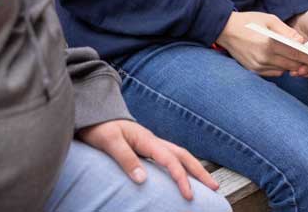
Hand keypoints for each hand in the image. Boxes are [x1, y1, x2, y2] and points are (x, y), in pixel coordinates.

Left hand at [76, 119, 218, 200]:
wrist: (92, 113)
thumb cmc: (99, 127)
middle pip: (183, 155)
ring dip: (194, 167)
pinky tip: (182, 174)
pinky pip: (169, 157)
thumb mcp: (109, 142)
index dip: (181, 178)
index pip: (170, 160)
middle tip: (215, 187)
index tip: (189, 195)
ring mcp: (150, 143)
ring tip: (206, 182)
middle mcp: (152, 140)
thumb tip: (143, 179)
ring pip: (179, 154)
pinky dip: (181, 165)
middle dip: (200, 171)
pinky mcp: (145, 147)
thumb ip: (125, 158)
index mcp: (146, 139)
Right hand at [215, 11, 307, 77]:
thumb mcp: (270, 20)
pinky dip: (281, 68)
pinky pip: (274, 73)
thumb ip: (287, 31)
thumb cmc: (249, 21)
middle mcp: (264, 57)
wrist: (226, 30)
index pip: (296, 54)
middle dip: (305, 65)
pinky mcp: (254, 70)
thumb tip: (302, 42)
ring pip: (284, 70)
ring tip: (303, 63)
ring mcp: (258, 66)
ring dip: (294, 67)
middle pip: (292, 65)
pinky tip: (284, 61)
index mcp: (270, 43)